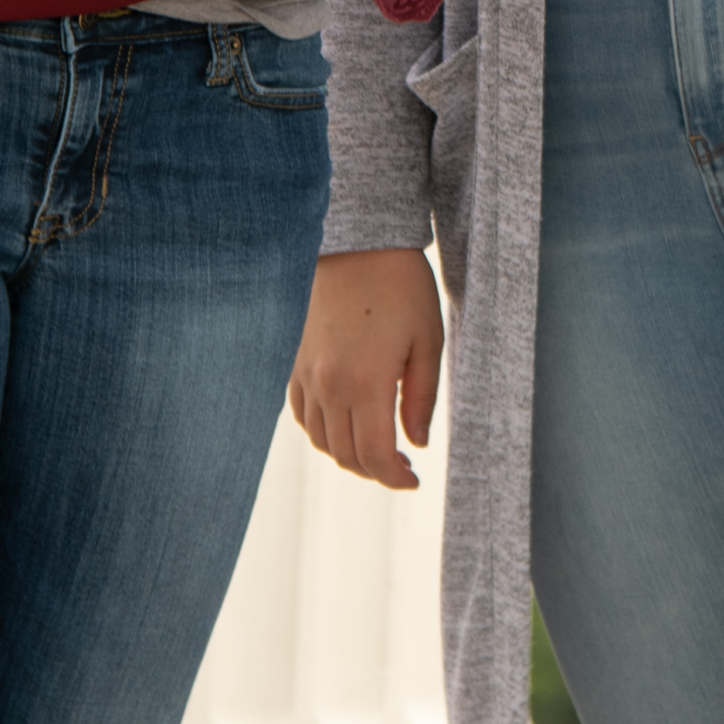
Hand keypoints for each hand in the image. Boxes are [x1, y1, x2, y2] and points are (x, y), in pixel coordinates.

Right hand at [290, 247, 443, 489]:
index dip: (393, 478)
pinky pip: (302, 414)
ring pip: (321, 440)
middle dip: (375, 471)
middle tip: (401, 466)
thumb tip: (416, 442)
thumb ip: (421, 398)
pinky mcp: (295, 361)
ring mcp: (307, 374)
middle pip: (346, 454)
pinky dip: (322, 431)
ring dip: (348, 454)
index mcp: (367, 382)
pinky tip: (346, 424)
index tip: (412, 479)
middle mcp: (330, 384)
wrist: (357, 243)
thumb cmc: (401, 286)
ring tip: (376, 448)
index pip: (374, 455)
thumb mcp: (428, 340)